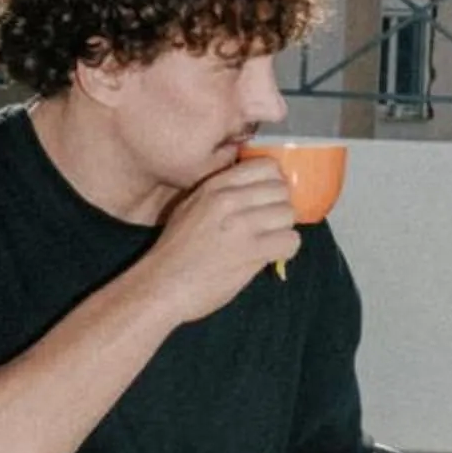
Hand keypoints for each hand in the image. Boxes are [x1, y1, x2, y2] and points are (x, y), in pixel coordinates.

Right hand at [142, 159, 300, 321]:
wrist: (161, 285)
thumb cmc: (174, 250)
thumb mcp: (191, 206)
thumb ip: (221, 192)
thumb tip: (256, 189)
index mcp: (215, 186)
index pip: (266, 166)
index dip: (274, 183)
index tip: (268, 198)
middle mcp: (229, 200)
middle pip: (281, 190)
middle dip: (279, 207)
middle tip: (269, 224)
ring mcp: (241, 225)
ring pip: (288, 214)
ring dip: (283, 229)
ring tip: (269, 241)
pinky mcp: (251, 252)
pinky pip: (291, 240)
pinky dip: (286, 249)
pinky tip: (272, 255)